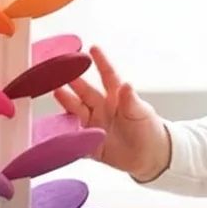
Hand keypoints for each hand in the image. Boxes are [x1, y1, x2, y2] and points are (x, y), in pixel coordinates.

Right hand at [54, 45, 170, 182]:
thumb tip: (127, 85)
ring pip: (77, 111)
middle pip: (85, 92)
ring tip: (57, 91)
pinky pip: (76, 138)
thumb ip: (131, 101)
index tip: (92, 49)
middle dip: (74, 81)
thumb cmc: (149, 130)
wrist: (149, 158)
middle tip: (62, 70)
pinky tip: (58, 127)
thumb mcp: (142, 114)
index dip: (101, 62)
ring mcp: (94, 125)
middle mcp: (102, 108)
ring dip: (67, 102)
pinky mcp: (90, 144)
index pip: (107, 76)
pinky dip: (66, 133)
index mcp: (116, 98)